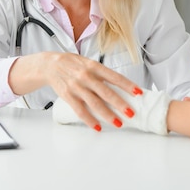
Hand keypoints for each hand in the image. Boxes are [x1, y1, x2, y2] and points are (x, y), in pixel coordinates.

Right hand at [10, 52, 142, 130]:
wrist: (50, 65)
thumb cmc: (73, 64)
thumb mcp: (89, 63)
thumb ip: (102, 74)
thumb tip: (120, 87)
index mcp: (94, 67)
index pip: (114, 77)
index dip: (127, 85)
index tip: (138, 93)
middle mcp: (86, 76)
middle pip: (106, 92)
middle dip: (120, 104)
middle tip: (131, 113)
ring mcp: (77, 87)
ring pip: (95, 104)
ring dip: (108, 115)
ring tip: (118, 123)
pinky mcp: (68, 96)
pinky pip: (80, 111)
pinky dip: (90, 120)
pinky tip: (98, 126)